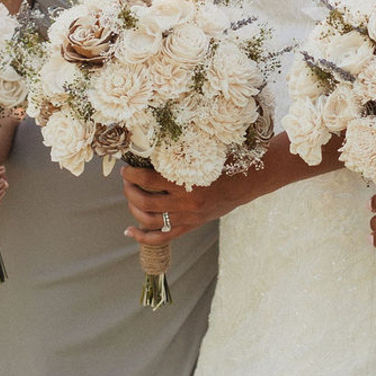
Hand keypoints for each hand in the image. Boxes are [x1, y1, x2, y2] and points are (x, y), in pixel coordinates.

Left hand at [122, 133, 341, 242]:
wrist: (250, 182)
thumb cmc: (227, 160)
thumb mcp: (205, 151)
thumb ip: (184, 150)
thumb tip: (157, 139)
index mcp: (189, 183)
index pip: (149, 181)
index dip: (132, 176)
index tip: (125, 168)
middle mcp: (187, 204)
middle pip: (146, 202)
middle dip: (129, 191)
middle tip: (125, 181)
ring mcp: (189, 218)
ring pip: (150, 220)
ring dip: (134, 210)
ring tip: (129, 198)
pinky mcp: (191, 226)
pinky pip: (163, 237)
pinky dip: (143, 236)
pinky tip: (129, 231)